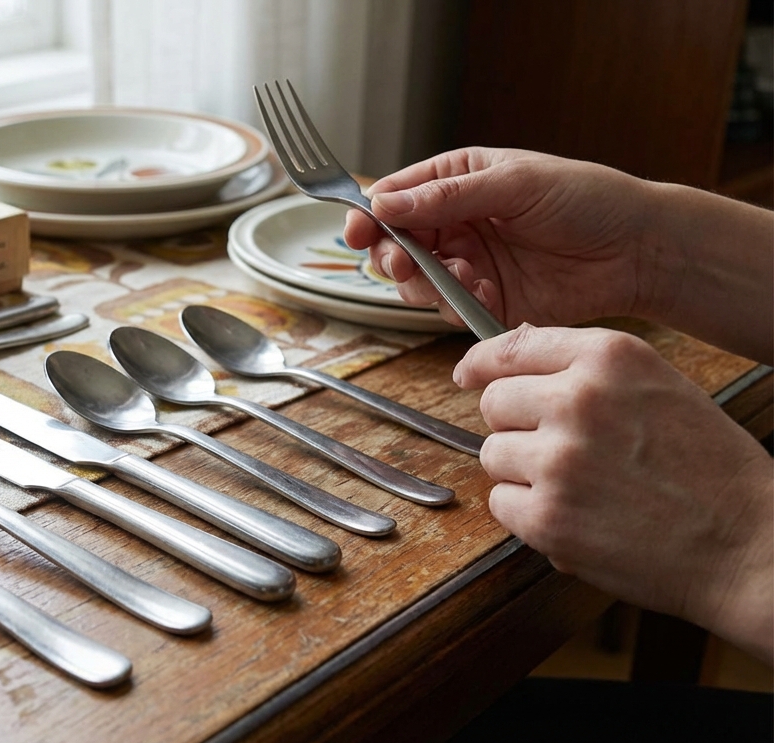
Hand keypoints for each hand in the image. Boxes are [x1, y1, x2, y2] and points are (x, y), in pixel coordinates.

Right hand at [342, 148, 659, 329]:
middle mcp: (456, 223)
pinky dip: (457, 305)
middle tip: (406, 262)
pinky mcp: (485, 301)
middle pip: (394, 243)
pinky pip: (449, 309)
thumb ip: (448, 196)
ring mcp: (468, 264)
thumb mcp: (514, 184)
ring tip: (461, 277)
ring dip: (426, 283)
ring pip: (415, 281)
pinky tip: (485, 292)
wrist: (637, 250)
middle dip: (392, 255)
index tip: (357, 230)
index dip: (370, 214)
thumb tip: (385, 203)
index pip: (395, 196)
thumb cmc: (587, 199)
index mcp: (458, 181)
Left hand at [457, 324, 772, 661]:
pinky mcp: (546, 516)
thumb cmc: (710, 469)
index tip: (470, 375)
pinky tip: (579, 516)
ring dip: (523, 473)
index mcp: (609, 358)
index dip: (483, 364)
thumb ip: (587, 370)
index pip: (511, 346)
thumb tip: (510, 354)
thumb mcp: (658, 387)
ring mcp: (558, 460)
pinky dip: (529, 515)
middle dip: (516, 427)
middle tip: (562, 451)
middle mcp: (578, 400)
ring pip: (493, 454)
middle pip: (494, 403)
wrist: (748, 544)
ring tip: (582, 488)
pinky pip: (501, 504)